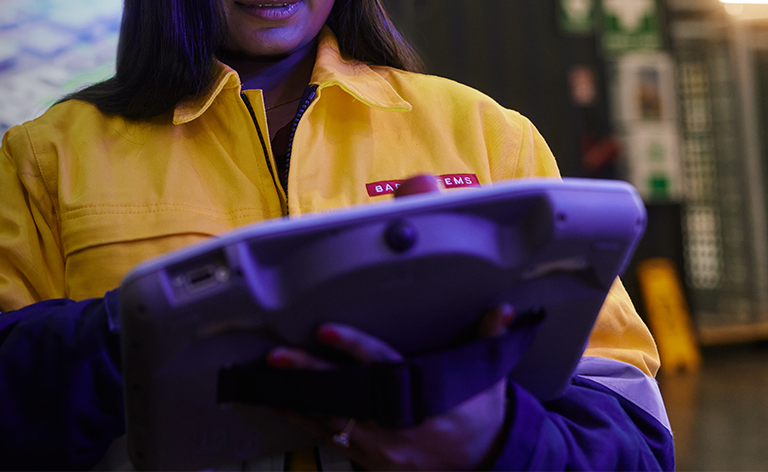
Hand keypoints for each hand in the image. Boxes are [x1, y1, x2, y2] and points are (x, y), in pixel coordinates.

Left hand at [264, 305, 516, 470]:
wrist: (482, 463)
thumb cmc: (478, 415)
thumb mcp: (487, 380)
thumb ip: (487, 341)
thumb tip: (502, 311)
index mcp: (423, 400)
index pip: (383, 368)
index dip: (353, 348)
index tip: (325, 331)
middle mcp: (396, 426)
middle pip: (345, 395)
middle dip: (309, 374)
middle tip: (278, 355)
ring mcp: (379, 447)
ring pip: (329, 419)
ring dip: (296, 397)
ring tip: (265, 377)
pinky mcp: (367, 458)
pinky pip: (327, 437)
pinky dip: (301, 419)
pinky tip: (278, 402)